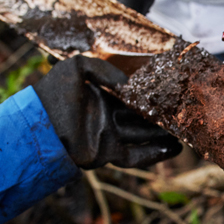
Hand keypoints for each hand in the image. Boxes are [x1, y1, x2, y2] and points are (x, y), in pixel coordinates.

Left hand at [33, 55, 181, 168]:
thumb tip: (127, 85)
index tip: (168, 94)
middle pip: (141, 119)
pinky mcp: (107, 153)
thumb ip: (103, 69)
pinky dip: (153, 154)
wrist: (39, 124)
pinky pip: (135, 157)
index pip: (131, 99)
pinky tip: (172, 149)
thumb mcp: (76, 67)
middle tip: (182, 115)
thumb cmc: (54, 93)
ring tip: (183, 133)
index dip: (149, 98)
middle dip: (160, 119)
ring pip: (142, 138)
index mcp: (101, 98)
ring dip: (162, 137)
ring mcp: (108, 137)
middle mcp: (107, 118)